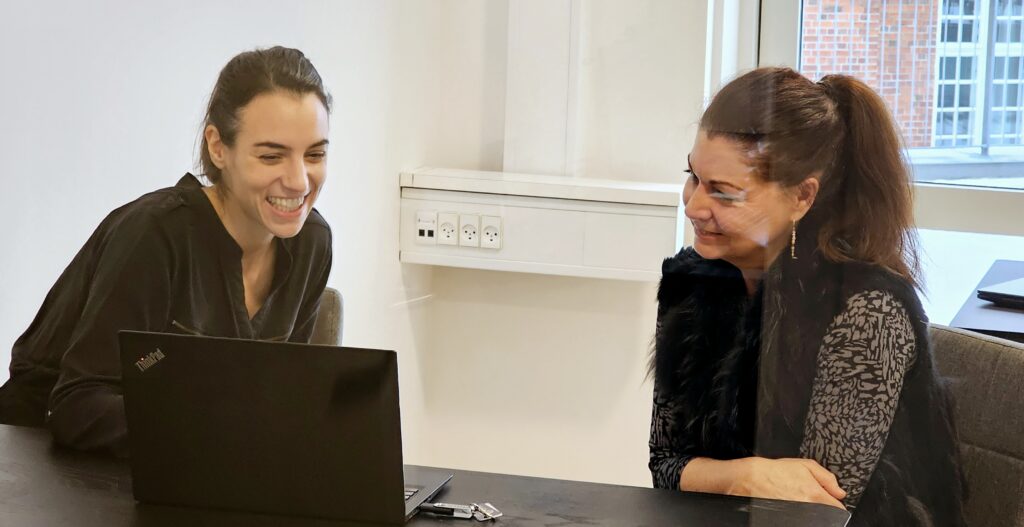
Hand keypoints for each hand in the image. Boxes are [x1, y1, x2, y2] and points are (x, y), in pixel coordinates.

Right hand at [727, 457, 846, 508]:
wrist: (752, 479)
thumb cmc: (776, 471)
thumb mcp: (805, 465)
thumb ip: (827, 478)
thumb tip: (839, 492)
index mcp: (816, 495)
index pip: (838, 509)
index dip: (834, 503)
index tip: (829, 499)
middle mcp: (810, 508)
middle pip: (827, 515)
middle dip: (822, 506)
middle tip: (809, 497)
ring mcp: (799, 517)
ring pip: (814, 518)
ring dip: (811, 511)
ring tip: (798, 500)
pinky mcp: (789, 520)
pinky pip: (801, 519)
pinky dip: (800, 514)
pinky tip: (791, 504)